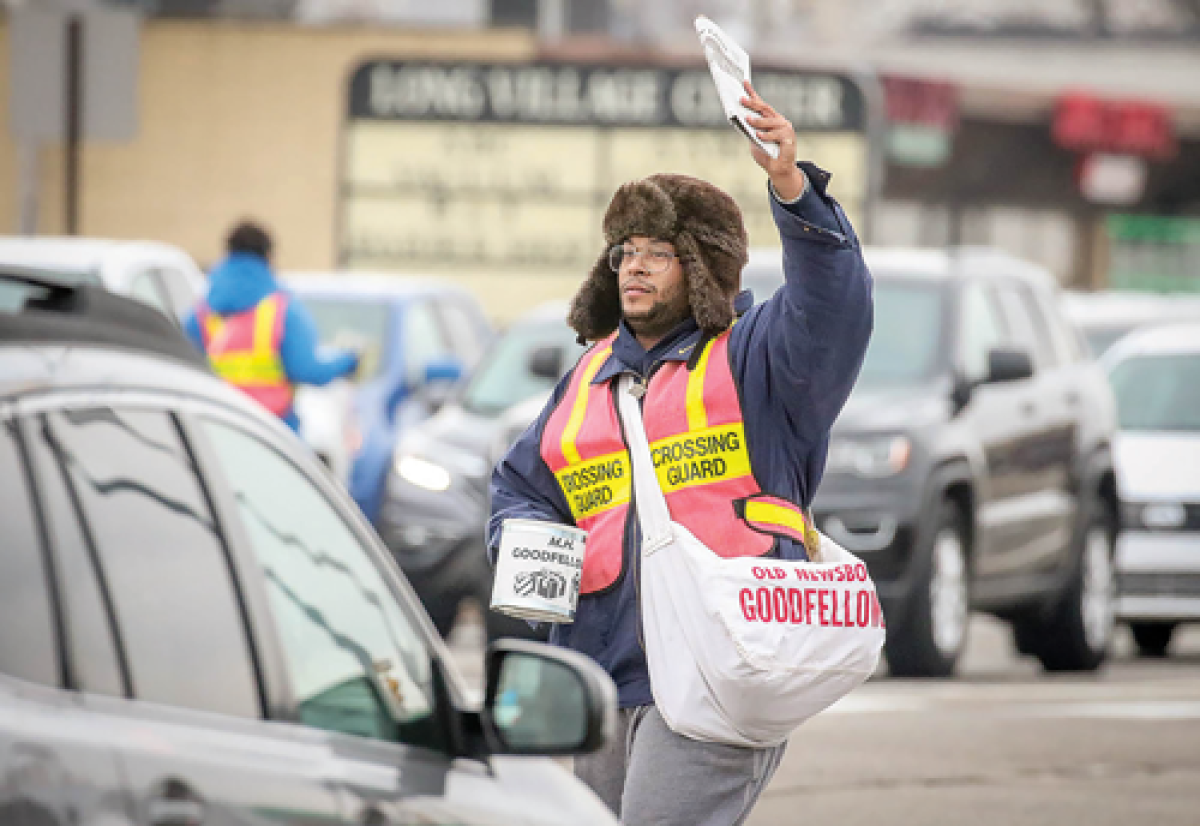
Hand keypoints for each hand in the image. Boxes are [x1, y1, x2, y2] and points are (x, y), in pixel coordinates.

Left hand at [741, 81, 805, 200]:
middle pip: (765, 109)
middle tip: (741, 99)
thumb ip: (749, 131)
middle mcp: (780, 121)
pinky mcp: (789, 140)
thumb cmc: (766, 154)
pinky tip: (758, 135)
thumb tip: (739, 119)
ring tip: (747, 119)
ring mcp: (786, 129)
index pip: (761, 104)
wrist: (779, 170)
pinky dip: (766, 135)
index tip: (744, 83)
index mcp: (771, 119)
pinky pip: (776, 136)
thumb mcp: (754, 141)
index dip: (753, 94)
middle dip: (753, 103)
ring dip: (758, 121)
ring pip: (770, 121)